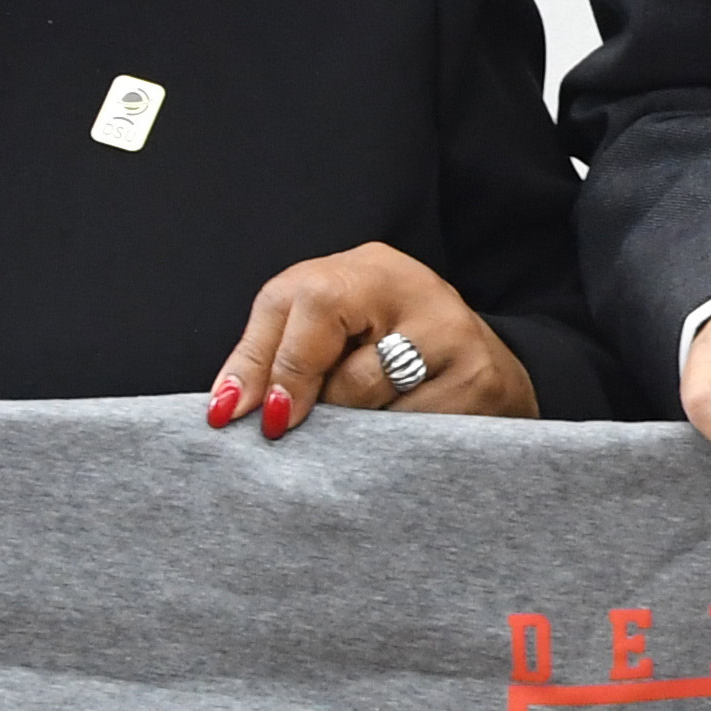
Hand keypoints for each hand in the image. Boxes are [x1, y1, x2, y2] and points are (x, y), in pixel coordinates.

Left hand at [207, 247, 536, 437]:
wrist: (486, 373)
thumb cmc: (387, 355)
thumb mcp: (326, 336)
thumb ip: (269, 359)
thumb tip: (225, 408)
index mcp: (364, 268)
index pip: (306, 303)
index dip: (270, 364)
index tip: (243, 416)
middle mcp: (412, 286)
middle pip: (336, 338)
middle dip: (308, 393)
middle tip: (290, 427)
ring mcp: (452, 330)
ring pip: (369, 390)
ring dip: (350, 422)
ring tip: (365, 419)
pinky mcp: (480, 378)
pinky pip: (409, 426)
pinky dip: (391, 443)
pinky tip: (402, 436)